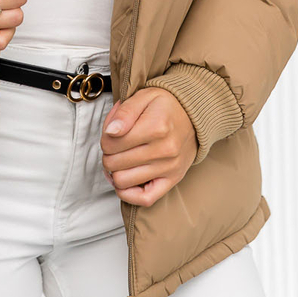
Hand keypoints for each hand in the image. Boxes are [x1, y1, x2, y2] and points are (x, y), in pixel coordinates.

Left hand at [100, 88, 198, 205]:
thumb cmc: (166, 106)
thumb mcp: (144, 97)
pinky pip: (145, 199)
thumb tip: (110, 132)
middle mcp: (164, 150)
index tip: (111, 133)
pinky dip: (128, 194)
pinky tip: (124, 181)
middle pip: (114, 163)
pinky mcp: (173, 180)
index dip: (104, 138)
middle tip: (114, 146)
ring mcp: (169, 167)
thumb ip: (125, 112)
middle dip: (108, 154)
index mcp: (156, 127)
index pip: (111, 143)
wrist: (193, 115)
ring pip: (123, 181)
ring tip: (119, 160)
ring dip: (114, 172)